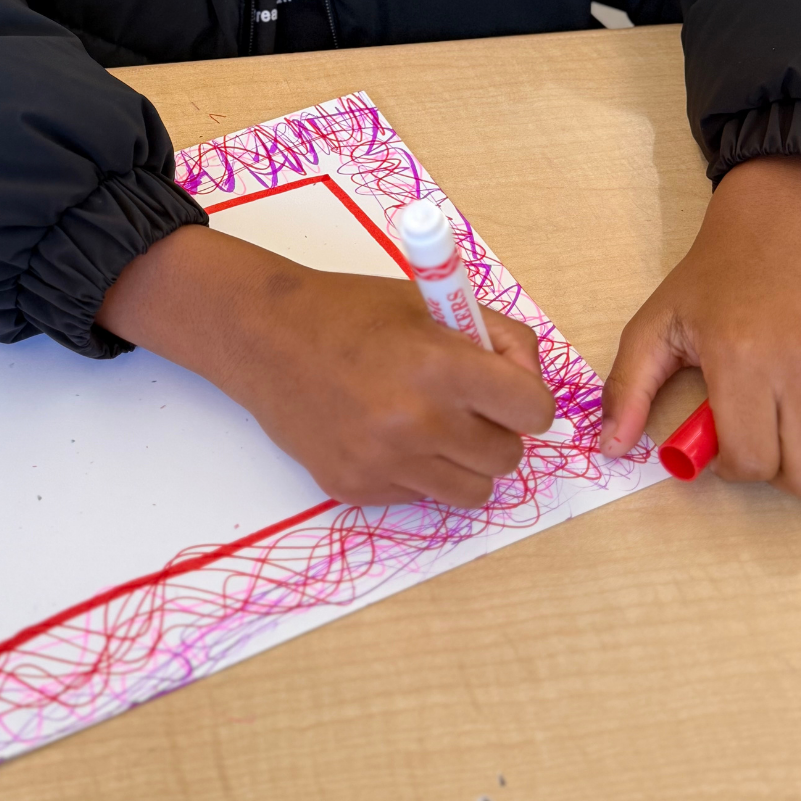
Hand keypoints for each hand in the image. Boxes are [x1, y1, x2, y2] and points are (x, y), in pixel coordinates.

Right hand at [103, 224, 558, 508]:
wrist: (266, 338)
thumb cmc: (352, 314)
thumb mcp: (434, 303)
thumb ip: (499, 339)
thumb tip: (531, 384)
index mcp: (442, 367)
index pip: (534, 411)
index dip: (528, 400)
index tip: (511, 392)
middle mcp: (415, 421)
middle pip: (507, 458)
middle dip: (498, 432)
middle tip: (468, 407)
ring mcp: (383, 462)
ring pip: (472, 491)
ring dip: (465, 462)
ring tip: (436, 427)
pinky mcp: (355, 488)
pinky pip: (420, 497)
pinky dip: (417, 473)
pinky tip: (387, 436)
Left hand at [603, 155, 800, 497]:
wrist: (782, 220)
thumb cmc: (717, 276)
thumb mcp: (657, 324)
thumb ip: (628, 388)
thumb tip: (610, 449)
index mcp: (741, 357)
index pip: (752, 462)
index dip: (740, 467)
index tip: (735, 444)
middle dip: (789, 474)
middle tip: (776, 442)